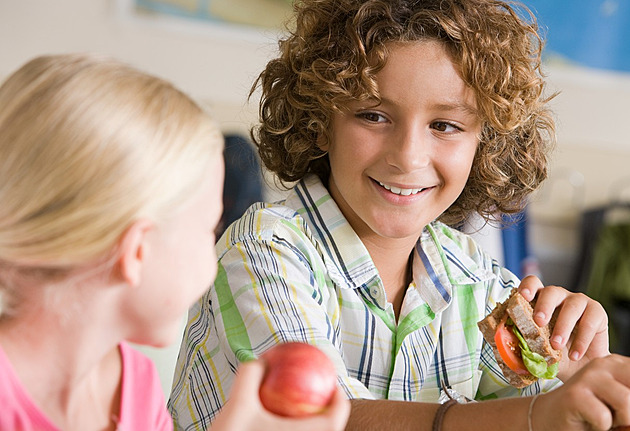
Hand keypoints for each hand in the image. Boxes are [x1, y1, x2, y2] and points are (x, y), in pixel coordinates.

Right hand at [210, 360, 349, 430]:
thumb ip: (250, 375)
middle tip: (322, 396)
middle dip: (330, 412)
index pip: (335, 419)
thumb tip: (263, 359)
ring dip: (316, 425)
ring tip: (306, 410)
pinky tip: (284, 424)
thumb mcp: (237, 403)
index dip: (341, 401)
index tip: (334, 385)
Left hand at [517, 276, 608, 379]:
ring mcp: (579, 302)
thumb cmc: (554, 355)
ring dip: (562, 326)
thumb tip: (501, 340)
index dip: (527, 286)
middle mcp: (559, 297)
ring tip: (556, 346)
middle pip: (551, 291)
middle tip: (538, 322)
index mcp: (540, 300)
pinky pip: (590, 320)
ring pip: (572, 306)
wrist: (580, 370)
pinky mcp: (597, 312)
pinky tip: (574, 354)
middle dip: (544, 306)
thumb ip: (521, 340)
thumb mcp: (536, 348)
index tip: (523, 296)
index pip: (533, 283)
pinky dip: (582, 340)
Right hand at [531, 354, 629, 430]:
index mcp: (616, 363)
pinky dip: (600, 426)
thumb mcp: (620, 402)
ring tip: (603, 418)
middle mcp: (602, 364)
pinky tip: (588, 420)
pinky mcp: (574, 394)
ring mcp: (587, 377)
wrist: (552, 417)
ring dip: (619, 420)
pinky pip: (604, 417)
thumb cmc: (593, 412)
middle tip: (616, 414)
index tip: (625, 406)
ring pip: (626, 401)